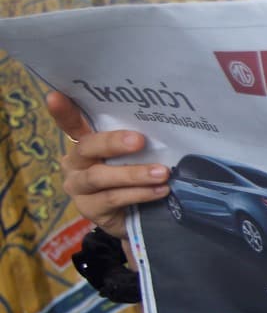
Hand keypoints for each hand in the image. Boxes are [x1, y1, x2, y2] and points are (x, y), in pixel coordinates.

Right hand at [48, 91, 168, 239]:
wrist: (137, 217)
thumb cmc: (136, 176)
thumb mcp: (137, 156)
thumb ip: (138, 142)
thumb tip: (166, 127)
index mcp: (85, 144)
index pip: (72, 123)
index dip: (63, 111)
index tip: (54, 96)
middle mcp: (75, 163)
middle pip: (87, 147)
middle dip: (113, 142)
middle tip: (139, 140)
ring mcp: (78, 187)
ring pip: (100, 176)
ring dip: (134, 174)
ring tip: (162, 173)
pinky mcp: (89, 209)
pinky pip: (113, 199)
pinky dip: (140, 193)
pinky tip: (160, 191)